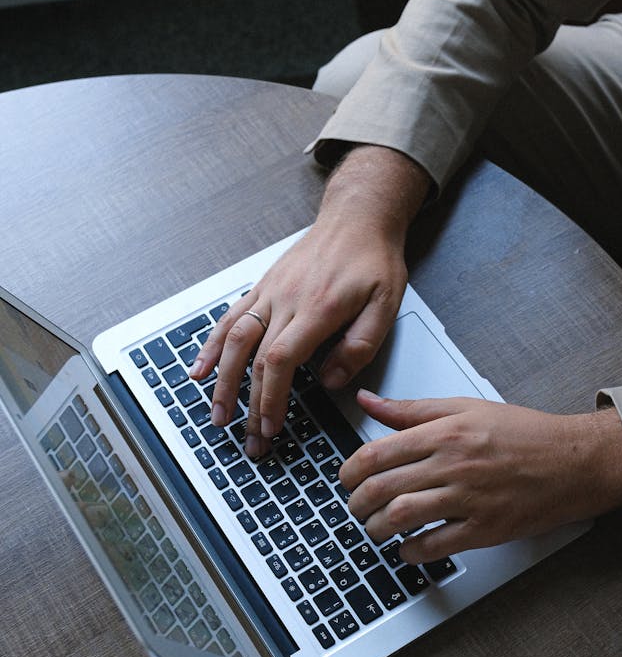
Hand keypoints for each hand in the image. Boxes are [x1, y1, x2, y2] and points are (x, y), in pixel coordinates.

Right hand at [189, 146, 429, 455]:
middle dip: (247, 405)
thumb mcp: (386, 305)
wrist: (357, 218)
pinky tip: (200, 369)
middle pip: (253, 359)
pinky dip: (211, 345)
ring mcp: (269, 293)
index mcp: (317, 309)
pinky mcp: (262, 288)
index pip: (280, 360)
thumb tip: (331, 381)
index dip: (270, 397)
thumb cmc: (373, 261)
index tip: (270, 426)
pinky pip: (230, 318)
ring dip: (222, 381)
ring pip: (234, 340)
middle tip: (247, 439)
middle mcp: (286, 301)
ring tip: (216, 414)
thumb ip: (360, 345)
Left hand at [340, 391, 621, 561]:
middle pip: (382, 488)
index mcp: (445, 432)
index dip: (350, 472)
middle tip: (356, 509)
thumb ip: (412, 410)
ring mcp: (469, 498)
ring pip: (402, 517)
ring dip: (378, 529)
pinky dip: (412, 552)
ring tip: (377, 529)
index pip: (377, 453)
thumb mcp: (466, 408)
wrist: (574, 462)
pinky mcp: (485, 528)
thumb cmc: (524, 434)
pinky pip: (435, 545)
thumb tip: (368, 402)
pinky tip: (407, 548)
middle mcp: (454, 463)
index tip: (347, 480)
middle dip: (357, 504)